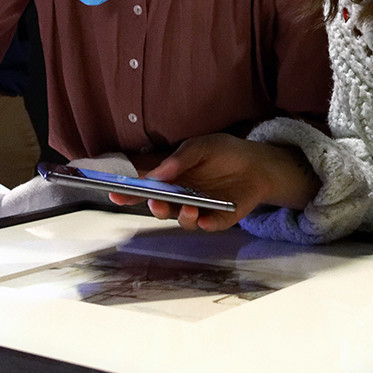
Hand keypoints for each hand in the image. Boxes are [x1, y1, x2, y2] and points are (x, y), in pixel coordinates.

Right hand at [111, 133, 318, 231]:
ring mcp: (199, 210)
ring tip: (190, 207)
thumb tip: (156, 173)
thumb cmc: (224, 153)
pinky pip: (207, 225)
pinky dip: (204, 223)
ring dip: (182, 216)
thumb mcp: (201, 147)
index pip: (145, 189)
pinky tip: (204, 217)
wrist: (258, 164)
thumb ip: (180, 159)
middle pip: (161, 208)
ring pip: (182, 220)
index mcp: (171, 179)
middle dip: (155, 208)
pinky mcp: (218, 219)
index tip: (114, 195)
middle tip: (156, 202)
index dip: (128, 194)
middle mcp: (181, 198)